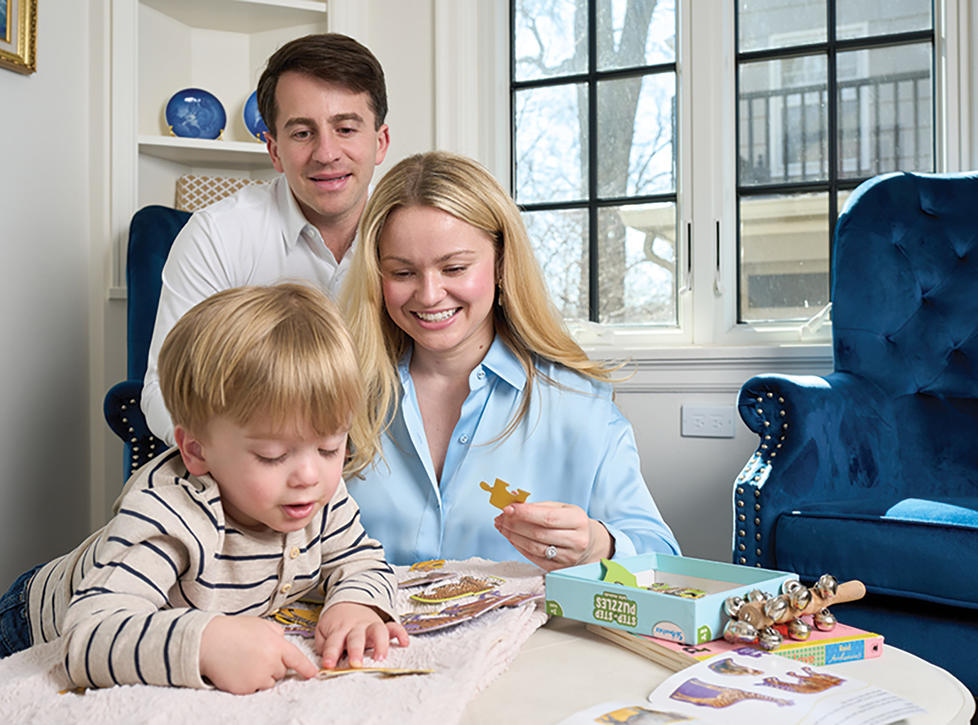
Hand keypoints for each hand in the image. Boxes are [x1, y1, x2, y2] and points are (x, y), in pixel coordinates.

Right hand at [199, 615, 316, 693]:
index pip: (296, 659)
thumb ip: (276, 632)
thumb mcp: (260, 624)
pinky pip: (254, 689)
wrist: (208, 642)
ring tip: (246, 661)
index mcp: (276, 644)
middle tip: (256, 654)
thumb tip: (283, 640)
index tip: (313, 674)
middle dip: (273, 665)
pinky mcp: (245, 689)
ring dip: (262, 676)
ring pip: (268, 682)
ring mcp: (257, 677)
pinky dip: (249, 683)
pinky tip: (239, 670)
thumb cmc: (233, 631)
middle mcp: (269, 662)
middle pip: (281, 672)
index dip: (306, 667)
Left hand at [315, 601, 408, 668]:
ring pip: (377, 631)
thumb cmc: (336, 621)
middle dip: (356, 650)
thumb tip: (327, 659)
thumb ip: (323, 645)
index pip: (333, 642)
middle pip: (356, 637)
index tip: (328, 664)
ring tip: (380, 658)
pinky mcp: (384, 625)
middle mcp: (356, 628)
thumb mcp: (323, 630)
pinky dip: (400, 634)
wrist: (349, 601)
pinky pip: (394, 627)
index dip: (330, 653)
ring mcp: (371, 625)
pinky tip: (404, 643)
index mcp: (339, 630)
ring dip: (380, 644)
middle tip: (356, 664)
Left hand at [494, 501, 612, 570]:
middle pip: (538, 534)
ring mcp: (568, 557)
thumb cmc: (571, 522)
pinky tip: (511, 538)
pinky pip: (534, 558)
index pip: (547, 518)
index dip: (525, 514)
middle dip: (515, 525)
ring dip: (513, 536)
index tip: (508, 508)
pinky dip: (519, 547)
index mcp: (578, 520)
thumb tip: (513, 506)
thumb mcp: (561, 508)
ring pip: (534, 548)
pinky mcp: (559, 568)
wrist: (588, 543)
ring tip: (502, 527)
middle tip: (501, 518)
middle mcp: (576, 540)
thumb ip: (538, 507)